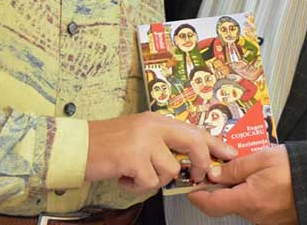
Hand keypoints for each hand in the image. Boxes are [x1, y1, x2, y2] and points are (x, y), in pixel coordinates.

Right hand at [85, 112, 236, 193]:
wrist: (76, 147)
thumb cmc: (106, 144)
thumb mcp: (139, 135)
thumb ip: (163, 142)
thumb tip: (189, 161)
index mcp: (157, 120)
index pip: (194, 129)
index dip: (215, 143)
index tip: (230, 154)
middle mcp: (153, 126)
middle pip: (193, 143)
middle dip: (201, 164)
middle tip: (199, 176)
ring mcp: (144, 140)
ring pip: (170, 170)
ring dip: (154, 179)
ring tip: (136, 172)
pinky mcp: (133, 157)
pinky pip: (150, 182)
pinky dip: (137, 186)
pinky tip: (125, 177)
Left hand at [188, 144, 296, 224]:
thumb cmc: (295, 167)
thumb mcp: (263, 158)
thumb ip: (235, 167)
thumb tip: (214, 174)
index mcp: (248, 200)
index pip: (211, 205)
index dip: (197, 195)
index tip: (190, 185)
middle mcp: (254, 215)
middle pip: (226, 204)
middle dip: (220, 187)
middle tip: (220, 166)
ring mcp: (266, 219)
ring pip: (241, 204)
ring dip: (237, 189)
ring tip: (247, 168)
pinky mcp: (275, 219)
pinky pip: (255, 206)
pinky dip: (251, 193)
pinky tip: (260, 178)